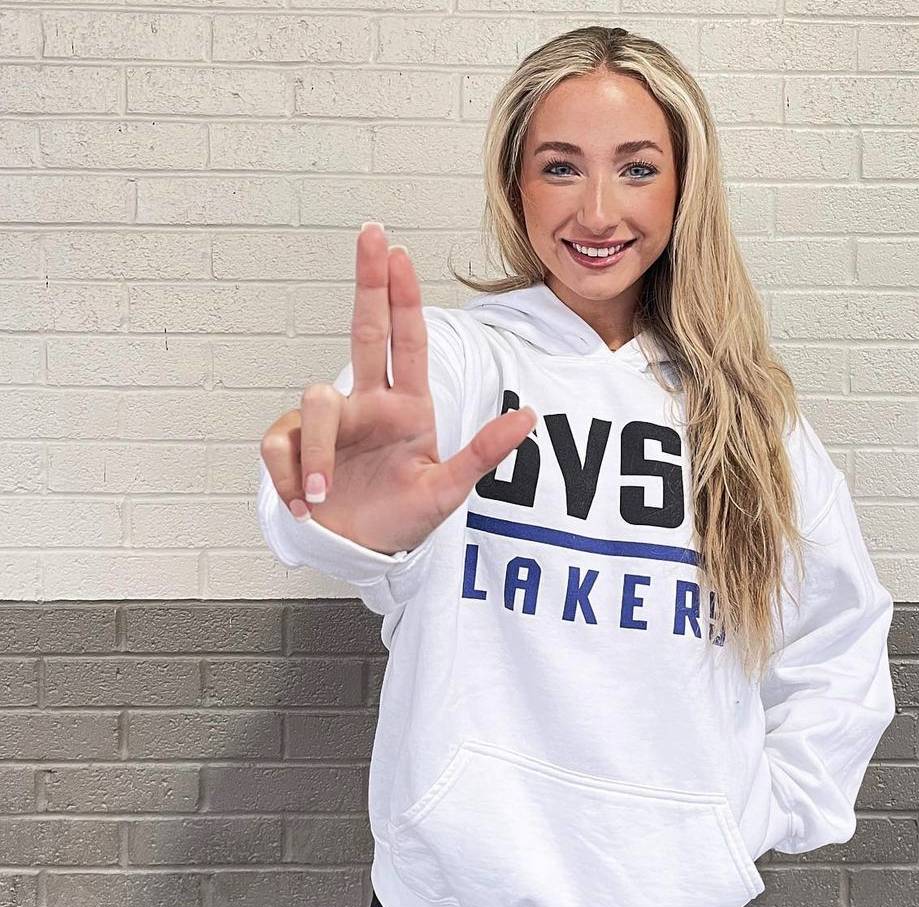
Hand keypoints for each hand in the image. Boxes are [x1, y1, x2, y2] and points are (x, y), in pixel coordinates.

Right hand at [259, 223, 535, 555]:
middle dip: (368, 282)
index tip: (399, 253)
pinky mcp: (294, 446)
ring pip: (317, 404)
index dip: (402, 299)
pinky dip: (289, 476)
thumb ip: (483, 454)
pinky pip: (282, 444)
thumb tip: (529, 416)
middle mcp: (368, 404)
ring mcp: (330, 422)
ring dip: (318, 453)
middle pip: (364, 329)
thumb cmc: (403, 518)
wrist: (359, 553)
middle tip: (372, 233)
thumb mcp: (448, 491)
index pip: (407, 342)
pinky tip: (303, 504)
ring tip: (324, 496)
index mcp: (407, 408)